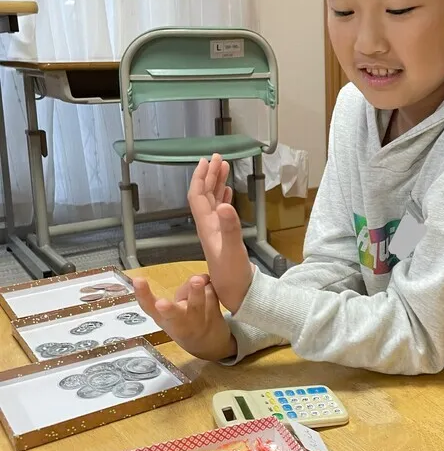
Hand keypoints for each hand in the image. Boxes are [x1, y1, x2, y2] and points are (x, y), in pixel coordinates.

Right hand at [133, 274, 237, 361]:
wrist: (209, 345)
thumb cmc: (185, 323)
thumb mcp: (173, 313)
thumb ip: (182, 293)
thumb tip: (197, 278)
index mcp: (163, 319)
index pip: (148, 307)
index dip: (142, 294)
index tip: (137, 280)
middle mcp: (179, 321)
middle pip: (173, 314)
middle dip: (168, 309)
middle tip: (162, 304)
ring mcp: (198, 320)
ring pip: (197, 303)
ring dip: (197, 291)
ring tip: (198, 280)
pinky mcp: (215, 315)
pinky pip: (213, 292)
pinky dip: (211, 285)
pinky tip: (210, 286)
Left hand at [188, 154, 252, 313]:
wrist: (237, 294)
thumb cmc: (233, 275)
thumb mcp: (233, 251)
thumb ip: (230, 227)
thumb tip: (225, 204)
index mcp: (207, 226)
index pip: (198, 196)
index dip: (200, 178)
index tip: (206, 161)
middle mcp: (208, 226)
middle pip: (204, 194)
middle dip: (209, 174)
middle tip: (217, 157)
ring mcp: (216, 231)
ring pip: (213, 201)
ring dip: (217, 183)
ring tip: (224, 167)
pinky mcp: (225, 236)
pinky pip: (221, 211)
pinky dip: (224, 197)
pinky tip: (227, 192)